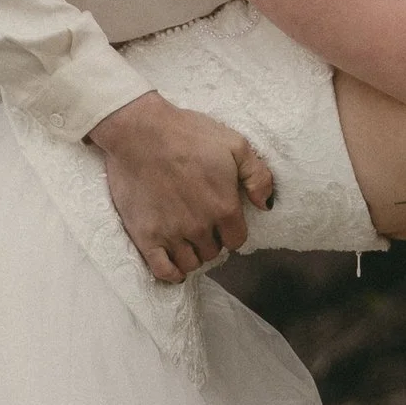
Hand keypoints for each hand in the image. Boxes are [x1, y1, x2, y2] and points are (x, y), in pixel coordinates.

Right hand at [88, 92, 276, 284]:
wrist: (140, 132)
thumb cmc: (188, 134)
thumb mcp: (235, 144)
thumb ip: (258, 176)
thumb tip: (265, 205)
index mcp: (224, 208)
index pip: (237, 240)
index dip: (231, 232)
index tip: (222, 221)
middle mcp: (200, 227)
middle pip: (213, 252)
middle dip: (211, 241)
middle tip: (201, 224)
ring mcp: (171, 234)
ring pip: (190, 263)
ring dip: (192, 254)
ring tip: (186, 239)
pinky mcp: (145, 237)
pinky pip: (163, 271)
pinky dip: (171, 273)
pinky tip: (173, 262)